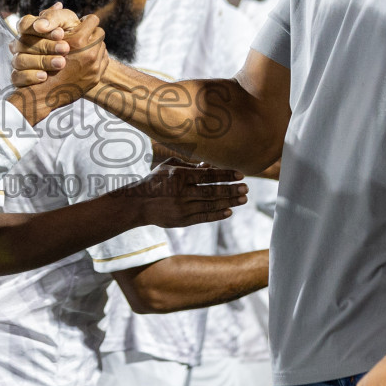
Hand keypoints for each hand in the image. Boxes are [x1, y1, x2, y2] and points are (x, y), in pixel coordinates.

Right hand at [9, 4, 81, 87]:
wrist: (80, 65)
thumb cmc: (73, 39)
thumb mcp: (68, 24)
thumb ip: (56, 17)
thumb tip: (45, 19)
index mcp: (31, 28)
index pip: (24, 24)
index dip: (39, 28)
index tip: (60, 33)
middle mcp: (21, 44)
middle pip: (23, 42)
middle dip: (46, 46)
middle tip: (66, 49)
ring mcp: (19, 61)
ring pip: (20, 60)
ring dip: (41, 61)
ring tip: (61, 63)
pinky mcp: (19, 78)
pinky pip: (17, 77)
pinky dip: (30, 76)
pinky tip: (44, 76)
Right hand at [129, 159, 246, 227]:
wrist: (139, 203)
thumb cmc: (156, 180)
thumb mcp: (169, 166)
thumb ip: (190, 165)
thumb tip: (210, 165)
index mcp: (179, 176)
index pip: (208, 175)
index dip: (225, 175)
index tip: (240, 175)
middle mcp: (181, 192)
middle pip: (212, 191)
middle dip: (231, 189)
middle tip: (246, 188)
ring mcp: (182, 208)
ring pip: (210, 205)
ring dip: (229, 202)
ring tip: (243, 199)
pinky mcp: (182, 220)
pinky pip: (203, 217)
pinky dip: (217, 215)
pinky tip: (229, 211)